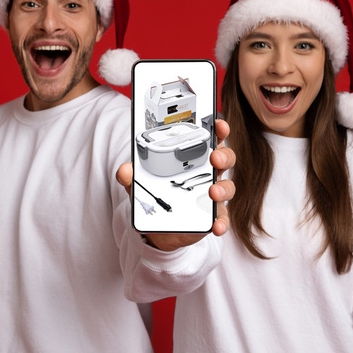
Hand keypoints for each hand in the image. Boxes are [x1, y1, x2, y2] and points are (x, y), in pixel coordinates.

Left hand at [116, 119, 235, 250]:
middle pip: (225, 159)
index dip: (218, 130)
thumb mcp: (141, 184)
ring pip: (227, 187)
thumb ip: (133, 176)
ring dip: (223, 188)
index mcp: (193, 159)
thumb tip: (124, 170)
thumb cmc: (157, 196)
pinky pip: (222, 218)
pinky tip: (216, 226)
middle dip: (224, 156)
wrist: (159, 227)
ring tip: (212, 192)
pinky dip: (221, 222)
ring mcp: (213, 196)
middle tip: (214, 157)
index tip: (218, 125)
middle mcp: (208, 174)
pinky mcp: (212, 217)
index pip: (210, 139)